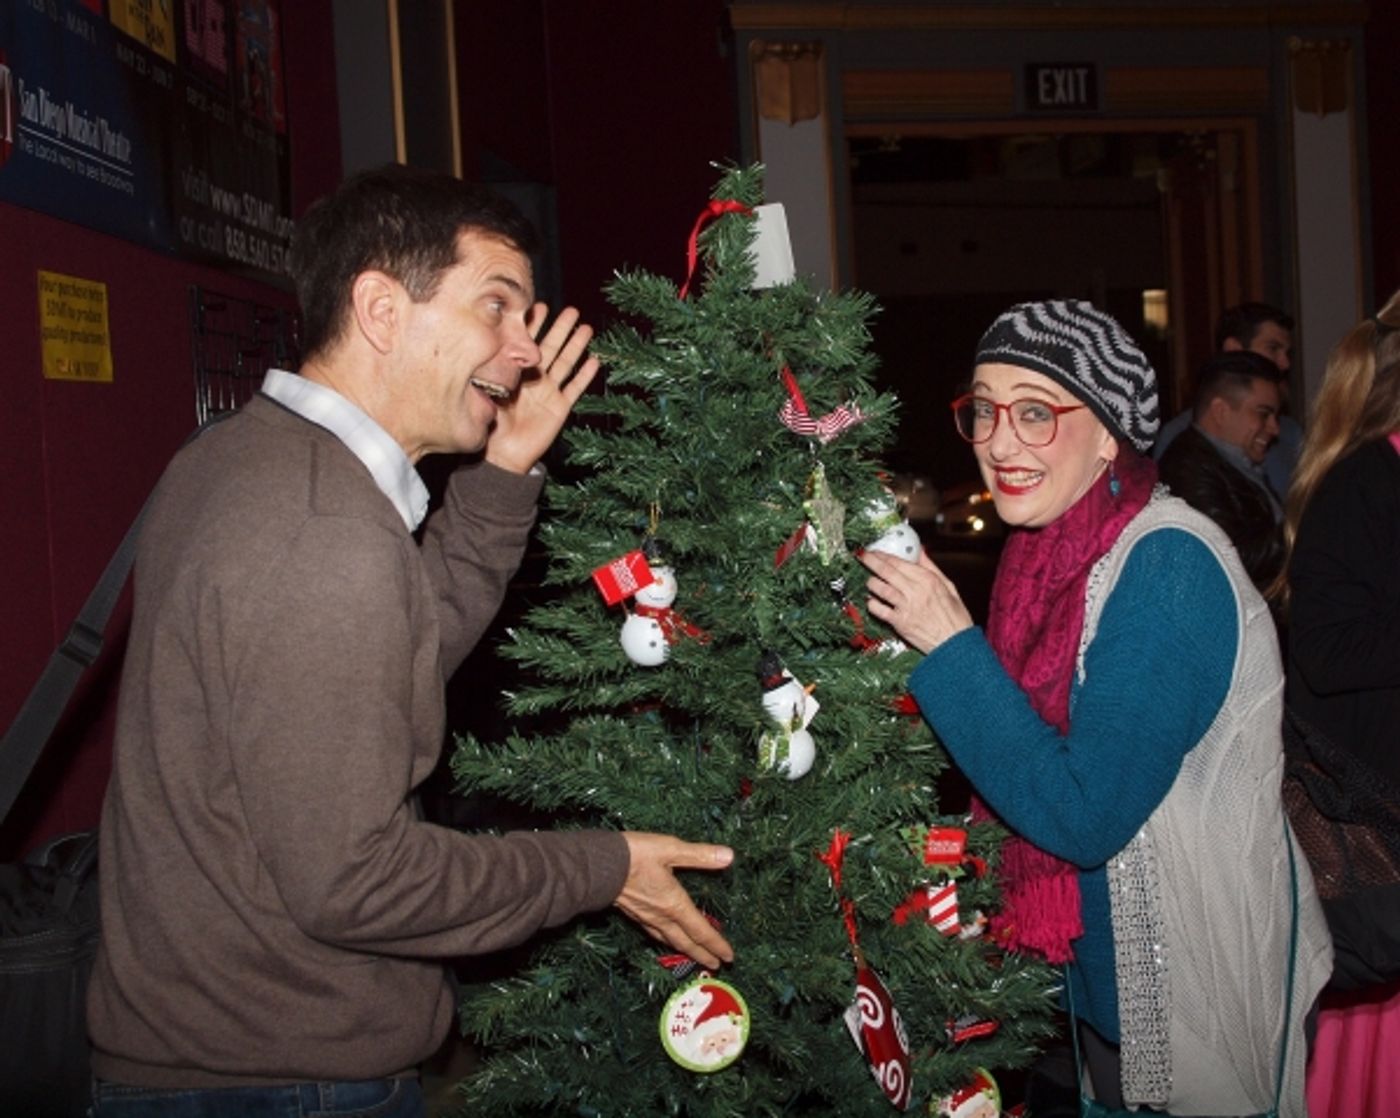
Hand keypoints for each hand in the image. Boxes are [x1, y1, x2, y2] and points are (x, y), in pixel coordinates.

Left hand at [486, 305, 601, 473]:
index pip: (526, 343)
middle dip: (561, 329)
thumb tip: (493, 350)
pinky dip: (584, 376)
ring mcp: (549, 392)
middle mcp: (534, 379)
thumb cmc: (491, 425)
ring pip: (565, 364)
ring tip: (587, 329)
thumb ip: (494, 373)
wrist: (503, 454)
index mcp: (516, 373)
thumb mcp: (489, 395)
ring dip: (576, 346)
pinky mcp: (560, 408)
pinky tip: (593, 362)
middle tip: (572, 311)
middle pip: (551, 348)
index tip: (540, 306)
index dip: (534, 325)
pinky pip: (574, 389)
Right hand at [615, 833, 734, 969]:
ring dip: (684, 950)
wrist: (597, 865)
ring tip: (693, 957)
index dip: (716, 944)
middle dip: (702, 955)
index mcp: (674, 904)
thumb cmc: (634, 855)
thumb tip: (728, 856)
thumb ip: (700, 855)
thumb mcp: (670, 849)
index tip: (728, 957)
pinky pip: (654, 933)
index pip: (700, 930)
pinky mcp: (632, 913)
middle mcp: (661, 916)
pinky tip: (662, 937)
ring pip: (669, 940)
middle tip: (716, 965)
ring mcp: (645, 917)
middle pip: (685, 942)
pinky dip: (664, 940)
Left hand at [859, 547, 973, 653]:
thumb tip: (921, 552)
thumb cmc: (954, 617)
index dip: (884, 555)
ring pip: (881, 589)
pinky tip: (871, 601)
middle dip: (872, 562)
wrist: (955, 643)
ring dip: (871, 583)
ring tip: (869, 580)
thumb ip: (932, 568)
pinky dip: (872, 604)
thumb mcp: (949, 587)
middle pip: (887, 572)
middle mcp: (916, 591)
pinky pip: (880, 610)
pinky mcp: (900, 623)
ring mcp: (906, 607)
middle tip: (863, 557)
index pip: (900, 563)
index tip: (876, 551)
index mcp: (928, 580)